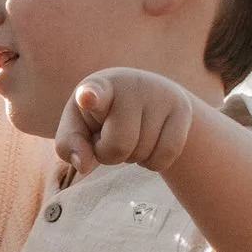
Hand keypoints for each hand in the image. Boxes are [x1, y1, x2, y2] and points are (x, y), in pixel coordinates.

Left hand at [54, 66, 196, 181]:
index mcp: (97, 87)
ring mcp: (159, 95)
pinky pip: (166, 155)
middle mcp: (130, 85)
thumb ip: (69, 146)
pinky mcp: (182, 109)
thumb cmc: (101, 117)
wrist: (146, 97)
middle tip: (111, 137)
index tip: (87, 96)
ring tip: (132, 134)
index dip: (90, 96)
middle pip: (118, 145)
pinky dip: (153, 162)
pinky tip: (149, 145)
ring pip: (143, 153)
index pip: (94, 92)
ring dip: (132, 156)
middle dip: (110, 154)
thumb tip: (84, 165)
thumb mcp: (77, 127)